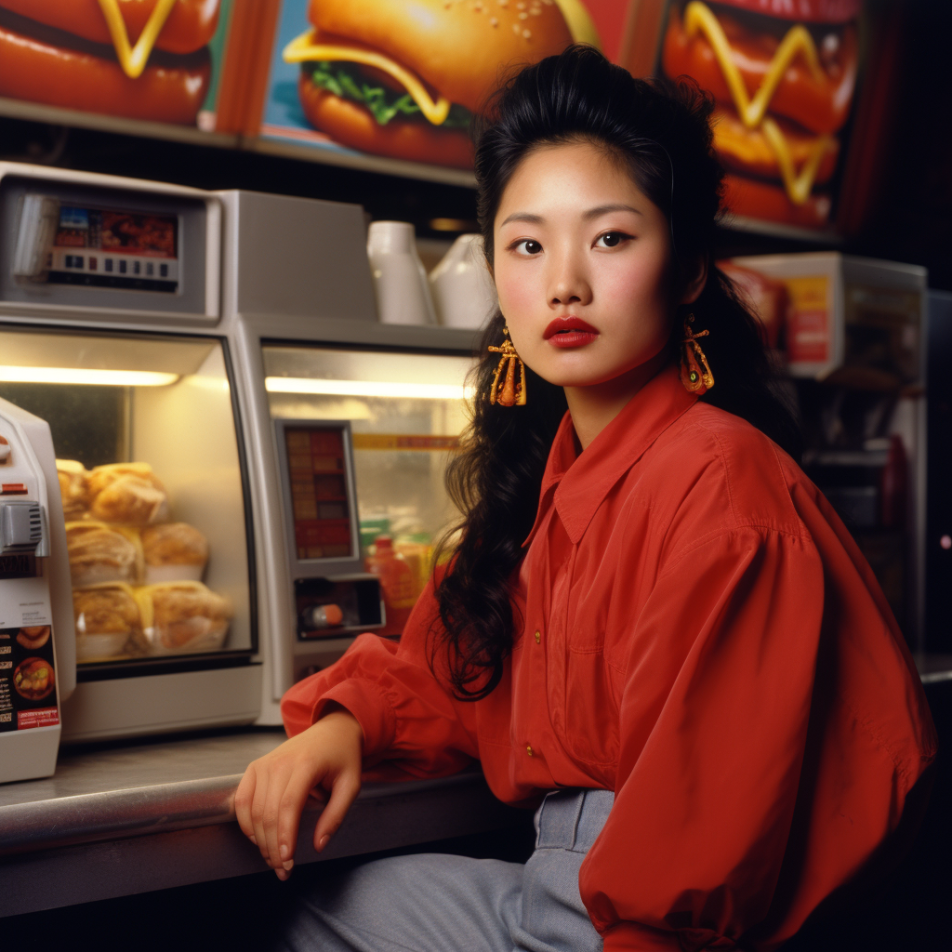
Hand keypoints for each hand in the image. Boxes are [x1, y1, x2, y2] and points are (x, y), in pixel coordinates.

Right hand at [234, 707, 362, 879]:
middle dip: (273, 847)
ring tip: (273, 858)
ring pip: (252, 811)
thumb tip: (318, 845)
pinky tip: (258, 838)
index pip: (288, 806)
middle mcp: (280, 762)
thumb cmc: (342, 756)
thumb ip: (336, 815)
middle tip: (284, 869)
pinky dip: (246, 823)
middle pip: (268, 813)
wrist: (331, 730)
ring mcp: (264, 764)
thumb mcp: (351, 784)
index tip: (287, 860)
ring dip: (259, 840)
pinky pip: (241, 800)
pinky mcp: (255, 767)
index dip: (285, 836)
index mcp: (305, 764)